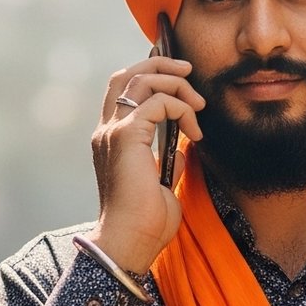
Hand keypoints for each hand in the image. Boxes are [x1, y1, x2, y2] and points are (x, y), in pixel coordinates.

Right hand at [89, 55, 203, 274]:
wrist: (130, 242)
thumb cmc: (145, 221)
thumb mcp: (162, 181)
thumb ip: (168, 158)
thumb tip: (184, 144)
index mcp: (111, 139)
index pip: (123, 89)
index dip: (149, 74)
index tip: (180, 77)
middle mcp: (107, 130)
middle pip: (126, 74)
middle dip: (160, 64)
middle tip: (189, 70)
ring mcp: (113, 131)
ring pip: (141, 80)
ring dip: (175, 83)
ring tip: (199, 104)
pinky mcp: (126, 137)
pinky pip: (157, 102)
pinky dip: (181, 108)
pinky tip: (194, 131)